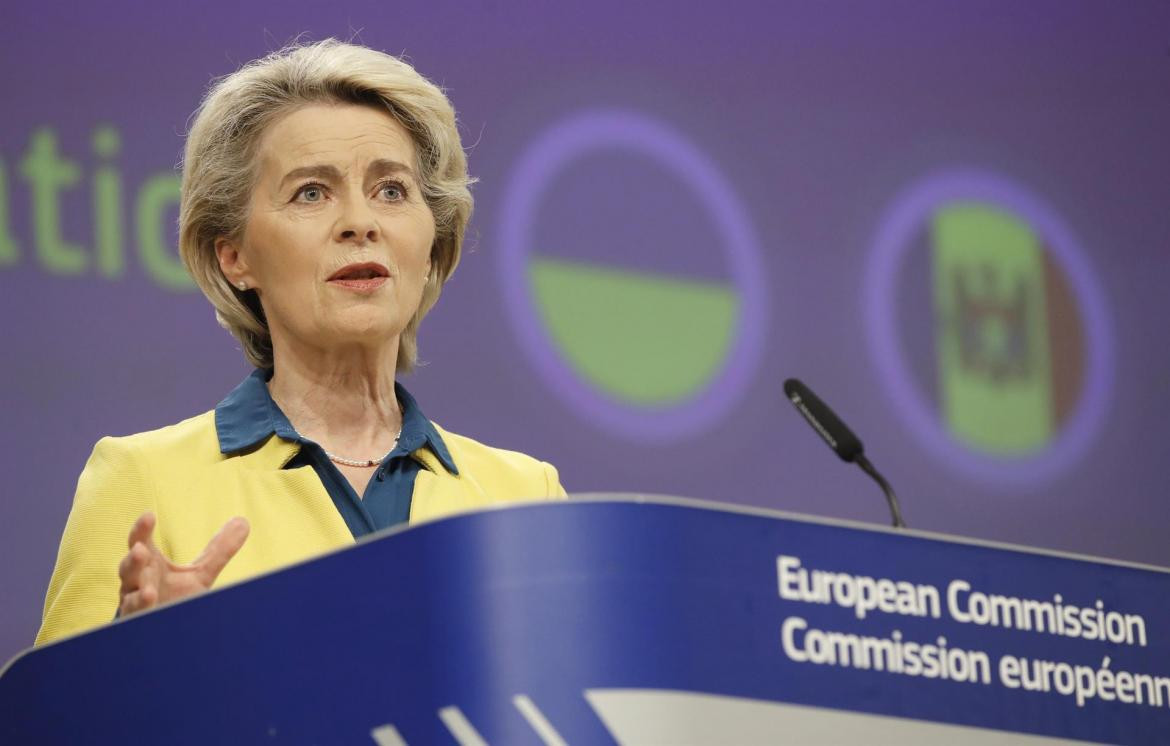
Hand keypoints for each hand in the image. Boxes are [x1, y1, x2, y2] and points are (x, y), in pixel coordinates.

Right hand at [117, 512, 249, 616]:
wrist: (165, 632)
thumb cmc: (175, 597)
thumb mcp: (201, 573)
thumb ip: (219, 550)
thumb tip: (243, 521)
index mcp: (150, 564)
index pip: (140, 542)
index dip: (142, 530)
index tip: (149, 515)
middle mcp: (136, 583)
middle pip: (129, 569)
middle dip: (134, 560)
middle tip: (141, 551)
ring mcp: (135, 605)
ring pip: (130, 598)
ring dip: (138, 594)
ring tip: (149, 592)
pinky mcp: (138, 625)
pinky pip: (137, 619)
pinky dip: (143, 614)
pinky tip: (151, 608)